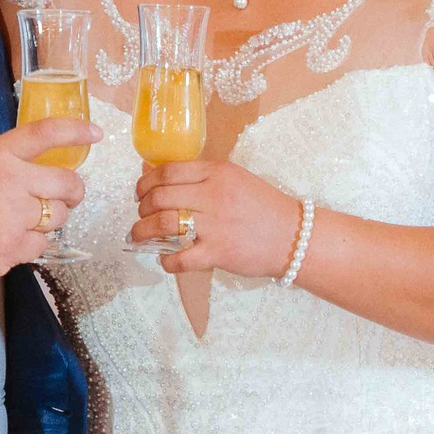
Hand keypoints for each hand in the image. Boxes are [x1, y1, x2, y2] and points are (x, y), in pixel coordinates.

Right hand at [0, 115, 100, 284]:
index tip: (95, 133)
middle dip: (73, 191)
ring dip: (48, 220)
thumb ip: (3, 159)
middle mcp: (13, 183)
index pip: (45, 133)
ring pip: (58, 218)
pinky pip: (40, 246)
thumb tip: (32, 165)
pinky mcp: (14, 249)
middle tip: (66, 195)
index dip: (75, 130)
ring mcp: (16, 219)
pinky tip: (7, 240)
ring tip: (21, 221)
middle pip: (69, 184)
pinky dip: (29, 245)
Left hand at [133, 160, 301, 277]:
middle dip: (142, 207)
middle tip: (141, 215)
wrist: (294, 235)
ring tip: (139, 236)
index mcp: (217, 172)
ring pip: (163, 224)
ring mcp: (216, 225)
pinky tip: (165, 259)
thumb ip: (198, 176)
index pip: (167, 172)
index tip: (140, 192)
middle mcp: (214, 195)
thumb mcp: (234, 179)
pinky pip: (180, 258)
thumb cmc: (263, 206)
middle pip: (160, 197)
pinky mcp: (219, 252)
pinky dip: (166, 261)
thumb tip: (152, 173)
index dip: (145, 183)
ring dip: (143, 231)